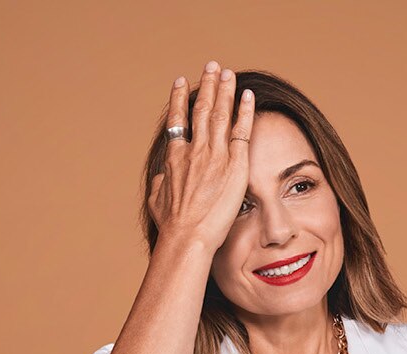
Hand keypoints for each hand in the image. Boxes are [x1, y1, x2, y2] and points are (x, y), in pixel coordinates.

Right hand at [149, 61, 254, 254]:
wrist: (187, 235)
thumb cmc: (172, 226)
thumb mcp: (158, 200)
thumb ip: (162, 184)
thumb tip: (163, 177)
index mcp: (175, 157)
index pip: (178, 121)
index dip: (180, 99)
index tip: (181, 82)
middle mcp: (194, 150)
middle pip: (200, 110)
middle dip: (206, 86)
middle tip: (211, 66)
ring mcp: (214, 156)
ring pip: (219, 115)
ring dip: (224, 91)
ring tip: (227, 72)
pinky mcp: (235, 166)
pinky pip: (242, 132)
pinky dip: (245, 112)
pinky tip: (248, 95)